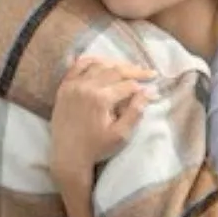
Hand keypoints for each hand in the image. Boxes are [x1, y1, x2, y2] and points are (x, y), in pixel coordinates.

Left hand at [50, 58, 153, 187]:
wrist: (68, 155)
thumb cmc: (96, 148)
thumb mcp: (121, 135)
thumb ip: (135, 111)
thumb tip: (150, 91)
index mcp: (100, 99)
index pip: (127, 85)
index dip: (142, 85)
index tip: (153, 86)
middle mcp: (86, 87)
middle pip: (114, 71)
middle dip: (134, 71)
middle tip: (148, 72)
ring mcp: (73, 85)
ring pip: (98, 65)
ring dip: (115, 64)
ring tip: (129, 68)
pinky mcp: (64, 87)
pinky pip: (78, 66)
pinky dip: (92, 61)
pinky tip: (103, 63)